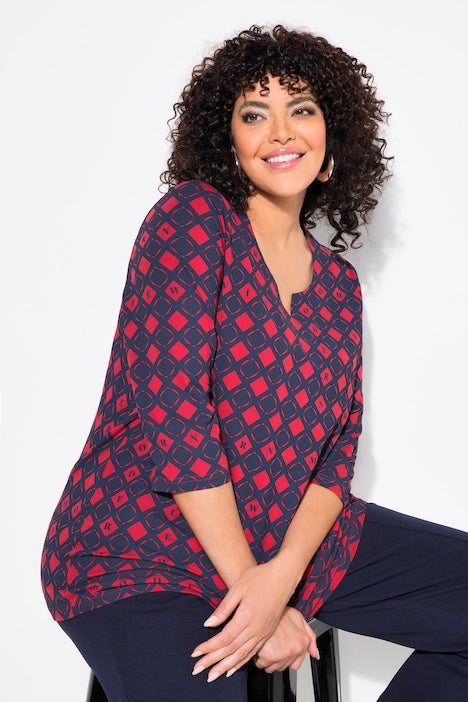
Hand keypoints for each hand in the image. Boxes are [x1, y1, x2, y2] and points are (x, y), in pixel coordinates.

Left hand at [191, 560, 294, 681]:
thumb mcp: (238, 587)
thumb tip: (208, 623)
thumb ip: (224, 608)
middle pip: (231, 650)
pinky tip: (233, 669)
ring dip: (225, 666)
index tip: (196, 653)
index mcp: (247, 616)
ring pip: (242, 655)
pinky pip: (253, 653)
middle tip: (198, 670)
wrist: (283, 576)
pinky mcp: (267, 632)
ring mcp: (263, 632)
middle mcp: (256, 628)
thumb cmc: (261, 577)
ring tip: (213, 675)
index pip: (224, 638)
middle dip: (213, 661)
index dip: (209, 647)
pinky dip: (241, 663)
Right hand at [255, 607, 318, 672]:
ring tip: (267, 644)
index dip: (286, 657)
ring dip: (267, 659)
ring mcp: (282, 654)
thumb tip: (315, 654)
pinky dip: (258, 657)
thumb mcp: (299, 619)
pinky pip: (261, 664)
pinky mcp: (269, 656)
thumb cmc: (281, 612)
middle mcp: (294, 650)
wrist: (265, 606)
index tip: (281, 649)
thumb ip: (311, 637)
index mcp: (303, 643)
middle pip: (282, 666)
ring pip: (272, 667)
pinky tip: (261, 646)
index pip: (295, 664)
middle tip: (273, 644)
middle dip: (276, 658)